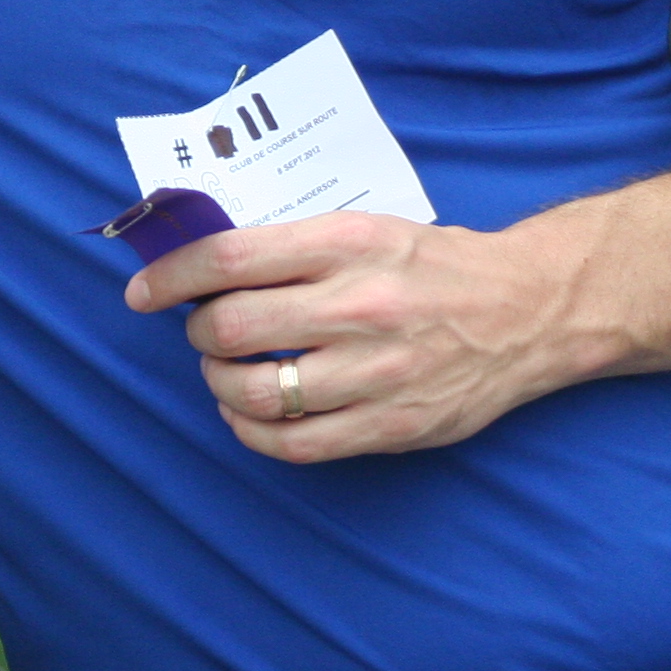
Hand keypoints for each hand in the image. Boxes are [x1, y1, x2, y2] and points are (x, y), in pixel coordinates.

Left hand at [125, 214, 595, 462]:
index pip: (230, 258)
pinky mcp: (391, 425)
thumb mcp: (363, 226)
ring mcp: (376, 372)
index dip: (171, 277)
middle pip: (232, 329)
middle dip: (199, 333)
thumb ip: (291, 245)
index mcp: (345, 244)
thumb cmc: (432, 263)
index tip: (142, 291)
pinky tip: (249, 416)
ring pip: (255, 392)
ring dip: (221, 383)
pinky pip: (294, 444)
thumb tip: (201, 263)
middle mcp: (358, 306)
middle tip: (205, 331)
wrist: (528, 309)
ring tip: (227, 372)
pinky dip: (253, 433)